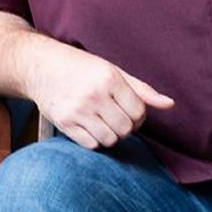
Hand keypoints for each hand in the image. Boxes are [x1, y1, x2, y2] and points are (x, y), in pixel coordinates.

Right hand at [20, 43, 176, 148]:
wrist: (41, 66)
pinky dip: (94, 140)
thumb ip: (142, 90)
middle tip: (116, 117)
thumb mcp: (113, 71)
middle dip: (125, 127)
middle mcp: (94, 95)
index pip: (138, 112)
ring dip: (110, 135)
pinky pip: (91, 145)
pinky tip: (89, 126)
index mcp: (109, 79)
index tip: (129, 110)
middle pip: (125, 129)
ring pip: (110, 139)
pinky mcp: (64, 123)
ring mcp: (77, 110)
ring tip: (102, 121)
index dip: (138, 116)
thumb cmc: (82, 68)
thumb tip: (170, 104)